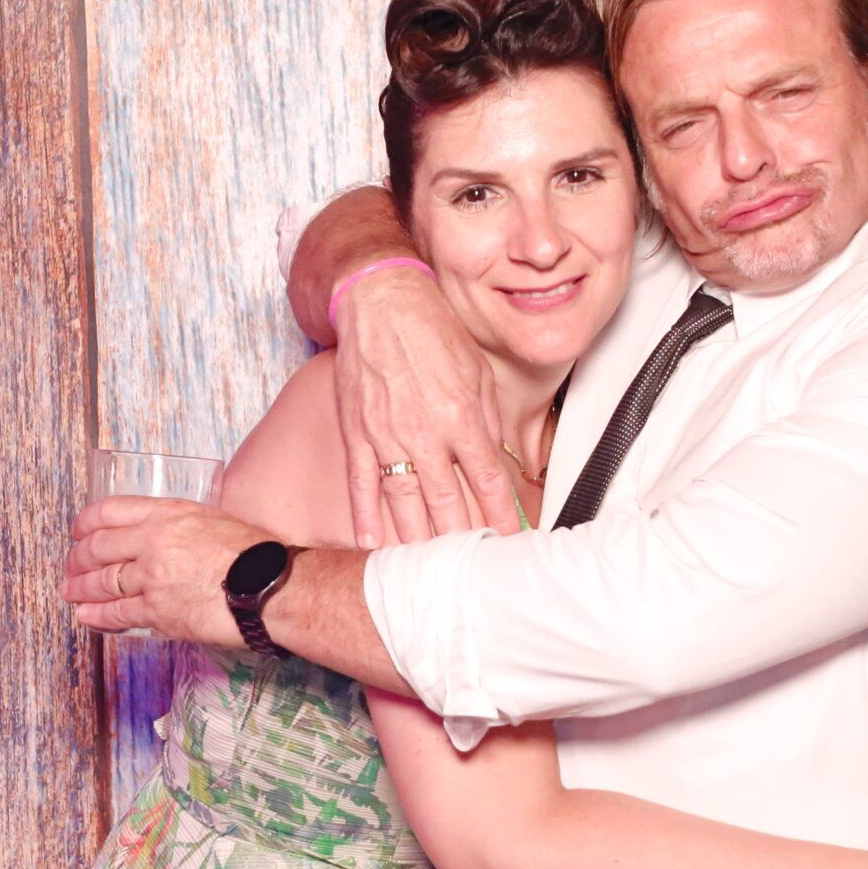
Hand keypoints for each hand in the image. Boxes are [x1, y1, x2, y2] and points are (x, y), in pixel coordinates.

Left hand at [61, 497, 268, 646]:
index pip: (110, 511)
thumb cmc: (255, 555)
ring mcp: (153, 577)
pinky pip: (117, 614)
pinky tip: (86, 616)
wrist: (270, 587)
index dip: (86, 522)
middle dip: (78, 559)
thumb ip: (180, 527)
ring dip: (81, 588)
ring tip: (70, 592)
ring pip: (103, 582)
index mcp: (168, 513)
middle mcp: (154, 541)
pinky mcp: (158, 611)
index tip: (78, 531)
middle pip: (99, 548)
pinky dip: (97, 615)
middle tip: (70, 567)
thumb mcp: (212, 520)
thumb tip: (163, 540)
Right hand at [332, 264, 516, 545]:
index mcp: (461, 417)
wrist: (381, 302)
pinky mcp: (357, 432)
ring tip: (429, 567)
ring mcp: (387, 435)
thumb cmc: (432, 331)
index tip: (510, 540)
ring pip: (405, 501)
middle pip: (448, 501)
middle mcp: (425, 432)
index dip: (501, 516)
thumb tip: (495, 458)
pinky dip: (365, 515)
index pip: (488, 481)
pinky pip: (361, 482)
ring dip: (419, 538)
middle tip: (473, 567)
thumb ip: (486, 419)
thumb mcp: (477, 371)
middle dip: (463, 538)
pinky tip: (372, 542)